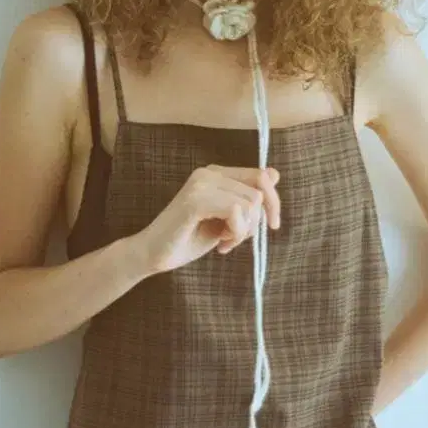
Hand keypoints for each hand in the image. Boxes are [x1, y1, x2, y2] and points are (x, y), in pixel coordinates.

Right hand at [135, 165, 280, 273]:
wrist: (152, 254)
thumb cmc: (188, 239)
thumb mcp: (227, 219)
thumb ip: (246, 198)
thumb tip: (274, 174)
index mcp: (216, 174)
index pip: (262, 176)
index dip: (273, 202)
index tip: (273, 225)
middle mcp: (208, 173)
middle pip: (259, 191)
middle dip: (255, 222)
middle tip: (234, 238)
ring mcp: (201, 184)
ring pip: (250, 202)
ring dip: (243, 230)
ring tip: (224, 241)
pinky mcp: (195, 200)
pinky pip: (235, 211)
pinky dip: (235, 232)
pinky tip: (221, 244)